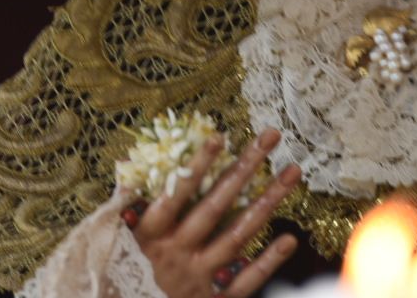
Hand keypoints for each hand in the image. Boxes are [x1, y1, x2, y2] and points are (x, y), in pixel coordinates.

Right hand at [130, 127, 301, 297]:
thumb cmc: (134, 269)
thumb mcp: (123, 237)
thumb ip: (129, 202)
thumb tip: (126, 164)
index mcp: (151, 235)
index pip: (175, 195)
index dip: (196, 167)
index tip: (219, 136)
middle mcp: (176, 254)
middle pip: (215, 207)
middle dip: (244, 169)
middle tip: (270, 137)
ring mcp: (199, 277)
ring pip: (237, 236)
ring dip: (267, 202)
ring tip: (292, 172)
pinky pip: (246, 279)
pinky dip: (269, 261)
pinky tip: (290, 238)